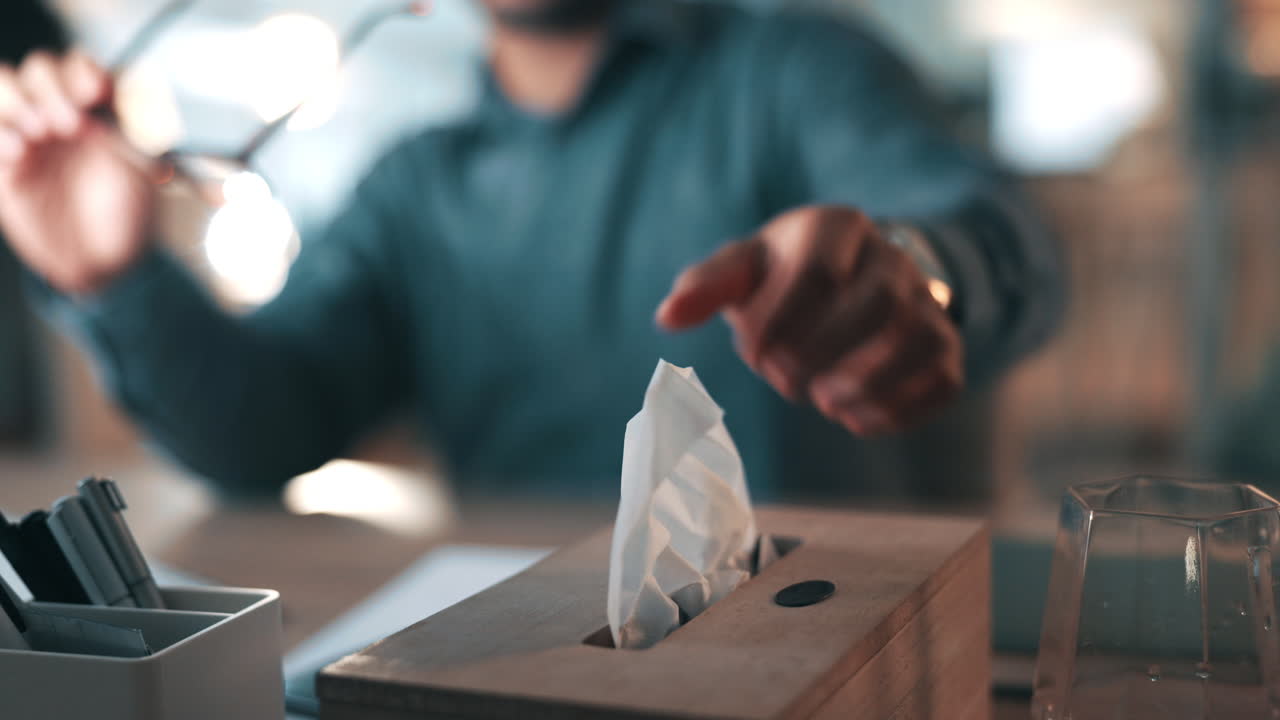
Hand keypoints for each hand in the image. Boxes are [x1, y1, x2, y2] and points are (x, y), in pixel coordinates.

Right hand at [0, 50, 155, 294]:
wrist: (100, 260)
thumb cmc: (128, 214)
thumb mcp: (143, 170)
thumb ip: (138, 131)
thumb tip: (145, 101)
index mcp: (100, 108)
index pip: (82, 67)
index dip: (83, 72)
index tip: (95, 92)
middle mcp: (63, 111)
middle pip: (40, 69)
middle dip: (52, 89)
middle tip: (69, 126)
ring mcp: (29, 131)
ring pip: (5, 84)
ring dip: (17, 100)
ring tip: (38, 133)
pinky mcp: (3, 158)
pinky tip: (17, 154)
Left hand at [656, 205, 962, 435]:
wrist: (852, 281)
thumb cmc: (783, 278)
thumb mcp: (744, 270)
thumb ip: (706, 287)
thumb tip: (668, 316)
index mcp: (836, 227)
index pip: (818, 270)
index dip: (780, 320)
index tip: (753, 352)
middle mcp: (891, 258)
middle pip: (876, 305)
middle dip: (822, 354)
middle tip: (784, 382)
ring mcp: (926, 301)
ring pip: (917, 339)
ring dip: (864, 383)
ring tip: (822, 401)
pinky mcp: (945, 346)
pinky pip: (942, 379)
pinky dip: (899, 408)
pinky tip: (855, 418)